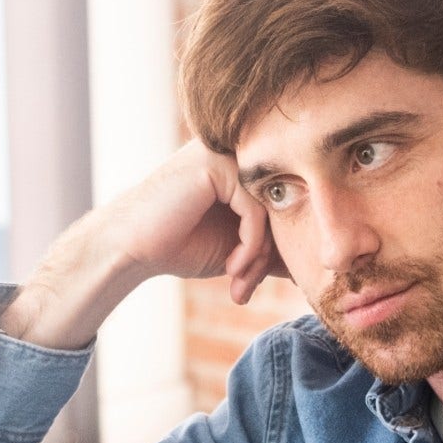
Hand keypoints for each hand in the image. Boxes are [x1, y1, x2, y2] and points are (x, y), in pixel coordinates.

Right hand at [99, 139, 283, 304]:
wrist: (130, 248)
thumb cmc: (177, 245)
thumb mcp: (236, 248)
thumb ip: (270, 246)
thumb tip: (312, 264)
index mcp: (240, 167)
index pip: (281, 204)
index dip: (275, 248)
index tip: (256, 283)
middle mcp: (234, 153)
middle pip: (279, 205)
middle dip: (268, 256)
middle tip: (247, 289)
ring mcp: (225, 154)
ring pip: (270, 209)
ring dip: (258, 257)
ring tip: (239, 283)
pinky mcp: (216, 164)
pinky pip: (255, 210)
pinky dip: (250, 246)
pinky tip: (231, 267)